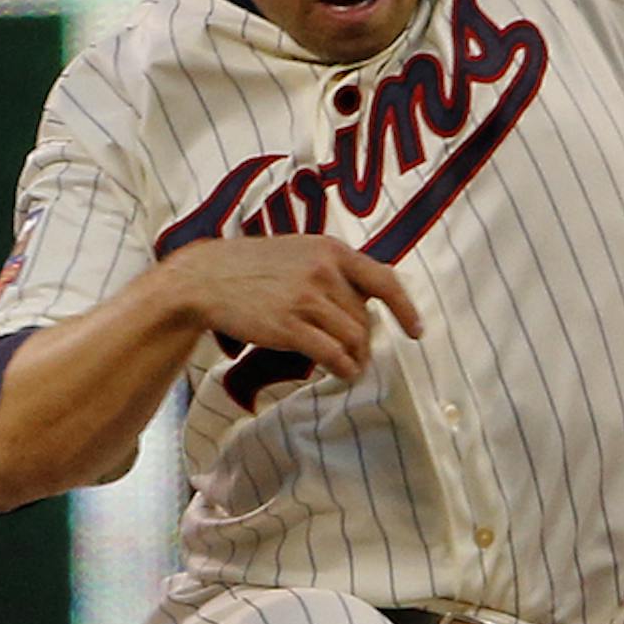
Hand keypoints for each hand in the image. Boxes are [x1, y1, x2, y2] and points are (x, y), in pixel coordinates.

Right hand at [159, 239, 421, 384]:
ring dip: (356, 359)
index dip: (405, 309)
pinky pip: (332, 354)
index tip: (416, 331)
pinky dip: (343, 369)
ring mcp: (306, 299)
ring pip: (353, 338)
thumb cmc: (253, 268)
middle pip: (365, 318)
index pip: (384, 280)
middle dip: (365, 341)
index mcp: (331, 250)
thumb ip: (332, 269)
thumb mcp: (298, 252)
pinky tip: (341, 374)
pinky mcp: (289, 326)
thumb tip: (365, 303)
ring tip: (351, 368)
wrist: (207, 278)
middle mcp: (324, 271)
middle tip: (357, 355)